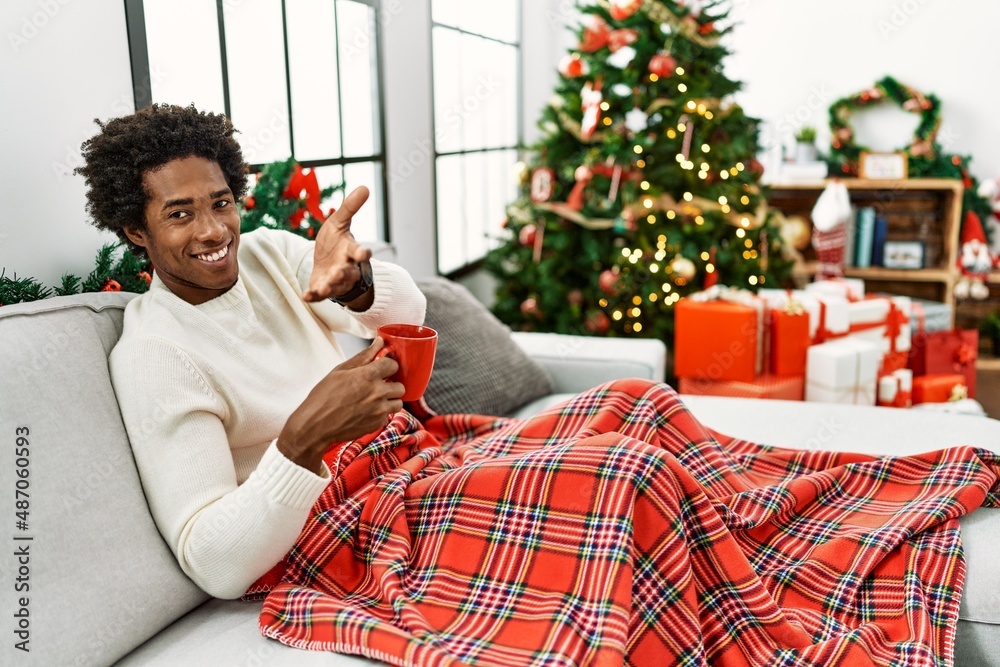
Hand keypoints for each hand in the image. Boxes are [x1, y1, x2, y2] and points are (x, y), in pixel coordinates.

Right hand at [277, 338, 404, 473]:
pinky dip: (381, 413)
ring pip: (398, 402)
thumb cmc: (324, 396)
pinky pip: (388, 415)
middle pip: (400, 386)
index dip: (387, 366)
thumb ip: (363, 356)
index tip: (381, 369)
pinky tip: (367, 411)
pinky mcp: (377, 423)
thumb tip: (379, 342)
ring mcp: (379, 410)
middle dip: (391, 384)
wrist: (316, 425)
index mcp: (367, 376)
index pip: (393, 365)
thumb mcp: (340, 371)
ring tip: (375, 399)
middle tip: (378, 386)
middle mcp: (377, 393)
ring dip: (389, 400)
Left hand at [302, 186, 372, 302]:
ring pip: (335, 286)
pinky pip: (319, 295)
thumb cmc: (335, 243)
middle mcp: (346, 268)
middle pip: (348, 272)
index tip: (365, 253)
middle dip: (344, 273)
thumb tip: (365, 186)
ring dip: (330, 286)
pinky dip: (313, 296)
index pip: (359, 252)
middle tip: (339, 271)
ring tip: (324, 286)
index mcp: (350, 251)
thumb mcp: (339, 223)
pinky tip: (306, 296)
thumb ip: (350, 208)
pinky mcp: (322, 289)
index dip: (362, 253)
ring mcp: (334, 281)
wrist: (327, 263)